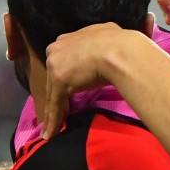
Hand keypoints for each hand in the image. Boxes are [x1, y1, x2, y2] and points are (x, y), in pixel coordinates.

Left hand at [42, 23, 129, 138]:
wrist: (119, 50)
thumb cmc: (119, 43)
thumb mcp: (106, 36)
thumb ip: (99, 42)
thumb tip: (111, 39)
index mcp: (67, 38)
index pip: (62, 61)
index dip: (65, 75)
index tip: (68, 85)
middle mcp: (56, 49)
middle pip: (54, 76)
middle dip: (56, 92)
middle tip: (58, 110)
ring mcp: (56, 67)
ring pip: (52, 92)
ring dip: (53, 111)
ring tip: (50, 128)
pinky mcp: (59, 84)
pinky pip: (55, 105)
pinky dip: (53, 120)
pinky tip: (50, 133)